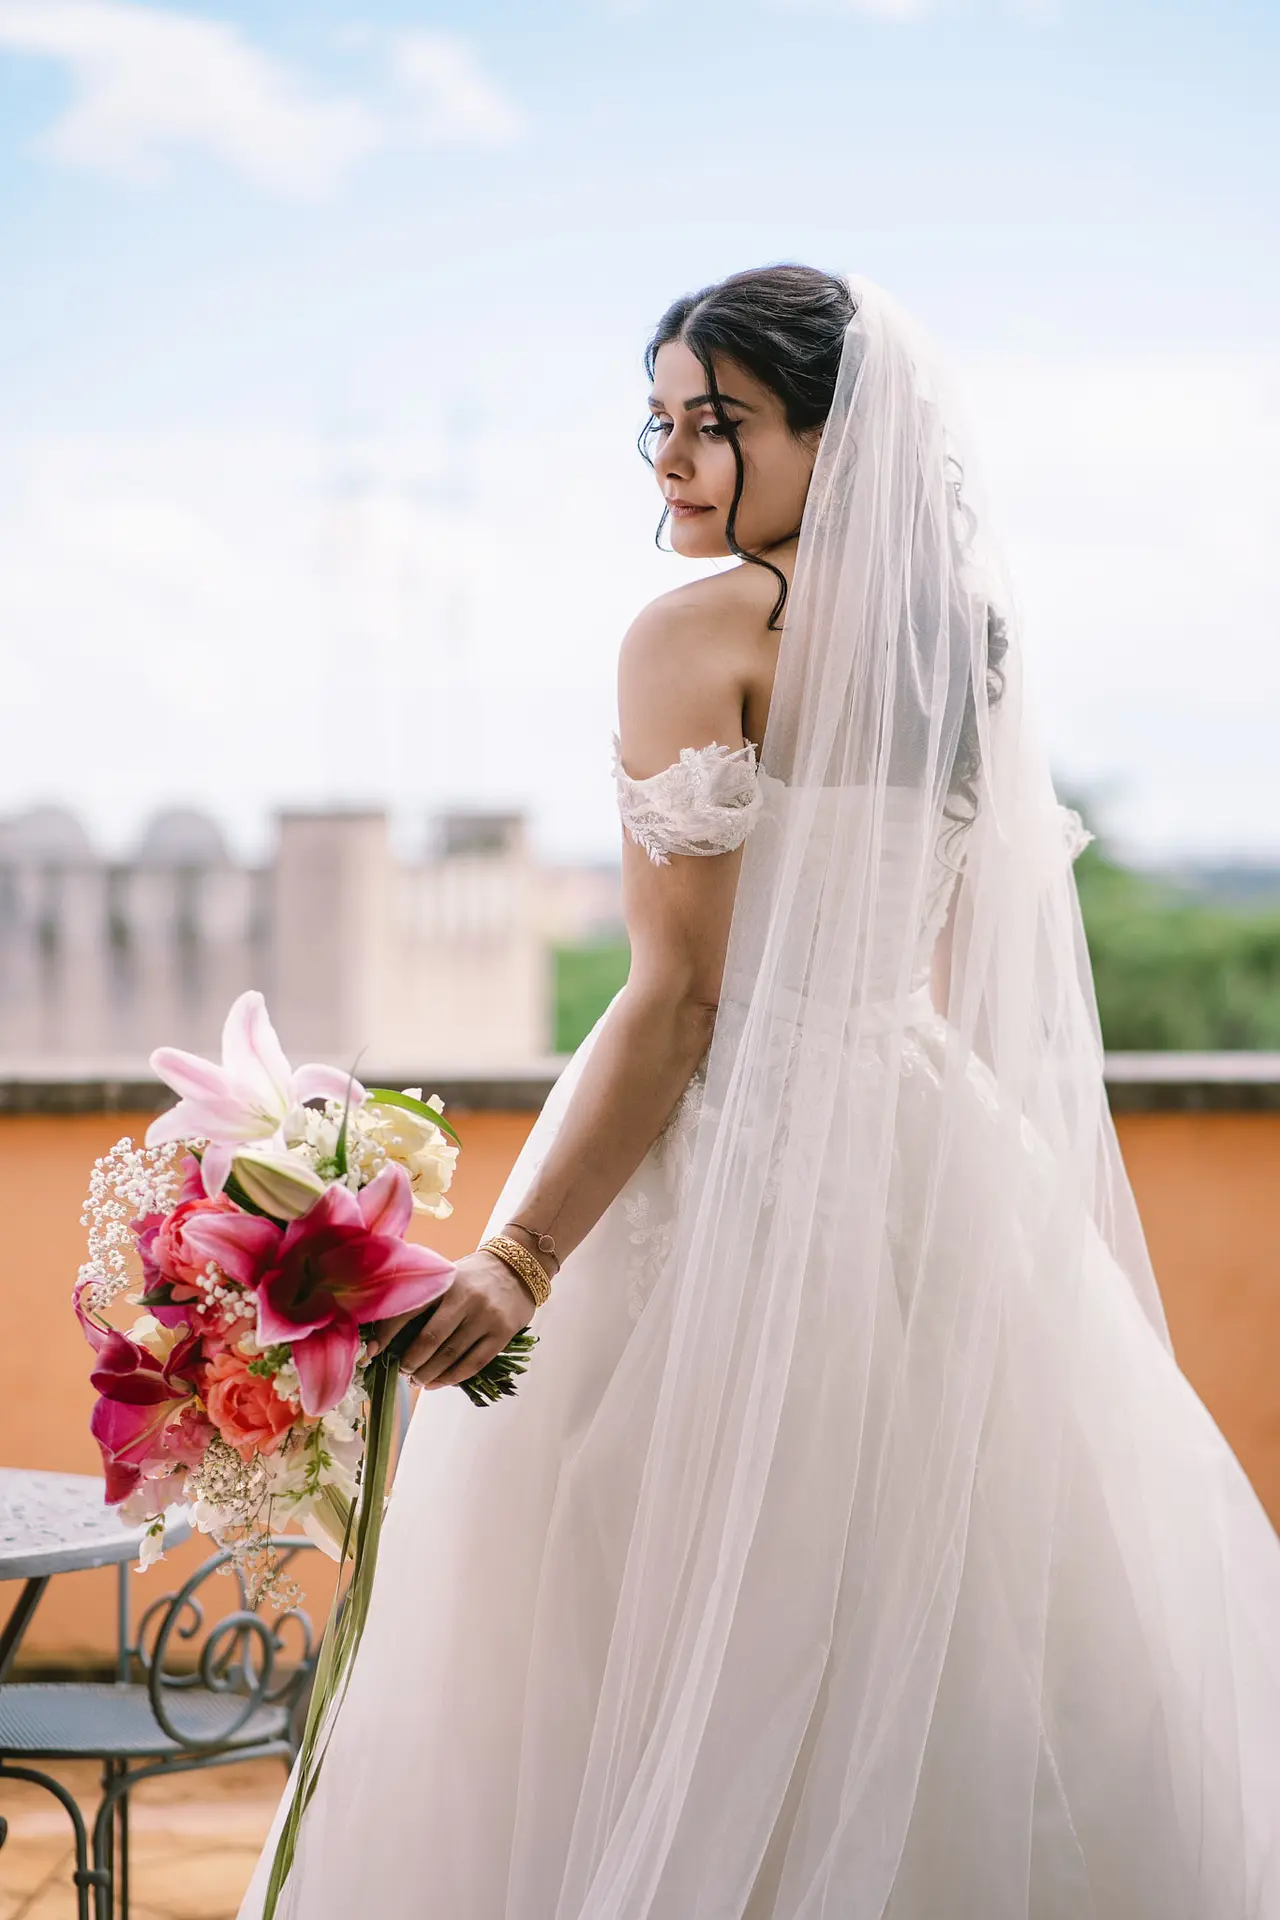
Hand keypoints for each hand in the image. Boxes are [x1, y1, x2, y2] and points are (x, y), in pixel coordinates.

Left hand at [368, 1248, 534, 1390]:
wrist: (519, 1267)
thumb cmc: (473, 1276)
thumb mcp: (448, 1276)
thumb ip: (425, 1297)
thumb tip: (388, 1333)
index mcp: (445, 1281)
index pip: (410, 1308)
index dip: (387, 1333)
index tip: (372, 1352)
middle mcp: (465, 1298)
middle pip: (430, 1339)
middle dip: (410, 1361)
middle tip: (402, 1371)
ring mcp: (485, 1316)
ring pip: (451, 1355)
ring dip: (428, 1373)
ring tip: (417, 1380)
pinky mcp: (502, 1332)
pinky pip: (474, 1363)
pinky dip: (452, 1377)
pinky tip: (438, 1383)